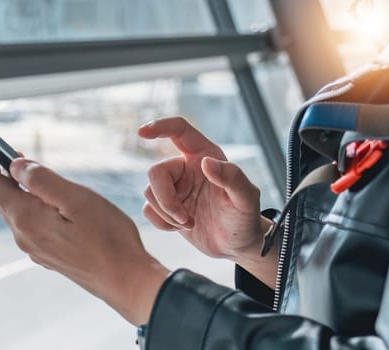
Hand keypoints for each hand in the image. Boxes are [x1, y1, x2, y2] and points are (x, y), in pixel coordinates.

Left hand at [0, 150, 168, 325]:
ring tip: (33, 173)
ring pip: (16, 211)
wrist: (126, 280)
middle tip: (14, 150)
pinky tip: (49, 201)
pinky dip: (30, 205)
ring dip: (18, 189)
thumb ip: (41, 180)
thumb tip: (15, 165)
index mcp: (25, 217)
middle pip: (1, 197)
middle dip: (3, 172)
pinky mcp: (46, 254)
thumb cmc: (107, 237)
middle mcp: (23, 235)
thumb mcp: (76, 198)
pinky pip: (29, 224)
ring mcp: (34, 248)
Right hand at [139, 117, 275, 285]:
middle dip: (166, 199)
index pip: (179, 130)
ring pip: (149, 192)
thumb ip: (231, 177)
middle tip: (185, 219)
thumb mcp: (246, 199)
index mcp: (205, 155)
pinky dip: (162, 223)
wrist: (237, 245)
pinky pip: (148, 209)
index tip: (142, 133)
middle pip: (155, 172)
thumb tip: (206, 163)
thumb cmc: (246, 218)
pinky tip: (181, 228)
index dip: (160, 127)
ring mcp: (174, 187)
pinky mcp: (166, 207)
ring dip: (167, 214)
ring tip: (190, 223)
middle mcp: (186, 168)